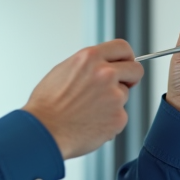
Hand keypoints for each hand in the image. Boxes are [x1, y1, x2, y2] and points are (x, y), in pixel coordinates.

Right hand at [24, 39, 144, 159]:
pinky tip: (90, 123)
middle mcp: (105, 74)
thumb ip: (87, 66)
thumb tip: (101, 66)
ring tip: (88, 112)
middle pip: (135, 70)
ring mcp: (115, 96)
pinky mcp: (119, 118)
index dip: (127, 57)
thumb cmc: (47, 105)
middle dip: (130, 78)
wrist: (44, 131)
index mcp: (90, 58)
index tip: (126, 64)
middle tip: (119, 87)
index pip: (123, 47)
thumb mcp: (63, 71)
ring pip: (124, 96)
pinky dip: (109, 121)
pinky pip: (120, 117)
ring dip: (113, 103)